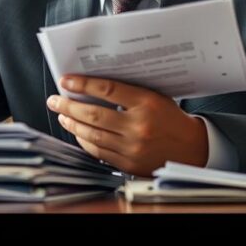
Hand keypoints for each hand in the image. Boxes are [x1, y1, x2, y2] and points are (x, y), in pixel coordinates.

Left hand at [47, 76, 208, 176]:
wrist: (191, 148)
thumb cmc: (171, 118)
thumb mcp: (155, 96)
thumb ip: (128, 90)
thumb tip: (94, 84)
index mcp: (146, 103)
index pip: (107, 90)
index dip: (83, 84)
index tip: (67, 81)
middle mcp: (138, 126)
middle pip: (94, 114)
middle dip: (68, 106)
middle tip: (55, 100)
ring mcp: (132, 147)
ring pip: (92, 134)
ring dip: (72, 124)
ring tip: (62, 115)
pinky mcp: (128, 164)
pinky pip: (98, 151)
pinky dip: (84, 140)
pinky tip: (77, 132)